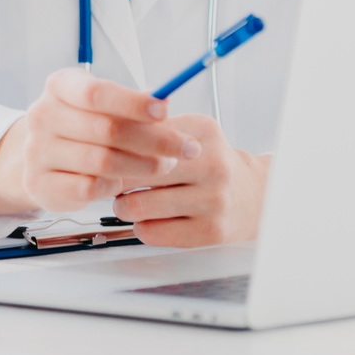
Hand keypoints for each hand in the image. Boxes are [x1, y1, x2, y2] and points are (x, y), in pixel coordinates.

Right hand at [0, 69, 201, 211]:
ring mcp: (38, 150)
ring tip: (166, 166)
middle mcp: (43, 115)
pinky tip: (125, 183)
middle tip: (186, 148)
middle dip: (155, 140)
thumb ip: (133, 103)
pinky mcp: (41, 183)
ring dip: (143, 166)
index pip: (97, 93)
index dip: (133, 103)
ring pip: (102, 161)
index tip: (166, 111)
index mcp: (60, 86)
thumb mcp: (103, 105)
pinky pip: (90, 188)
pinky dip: (114, 186)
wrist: (40, 158)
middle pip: (106, 129)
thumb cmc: (82, 126)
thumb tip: (165, 101)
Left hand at [110, 114, 269, 246]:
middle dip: (112, 178)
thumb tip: (107, 121)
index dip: (111, 146)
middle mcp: (211, 166)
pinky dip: (140, 226)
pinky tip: (148, 218)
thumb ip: (152, 124)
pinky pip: (151, 233)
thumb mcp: (190, 130)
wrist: (253, 197)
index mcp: (202, 133)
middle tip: (109, 180)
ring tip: (128, 201)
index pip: (140, 136)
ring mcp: (213, 201)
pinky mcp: (210, 232)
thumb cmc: (210, 162)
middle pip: (135, 171)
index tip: (100, 152)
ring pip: (138, 206)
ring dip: (123, 206)